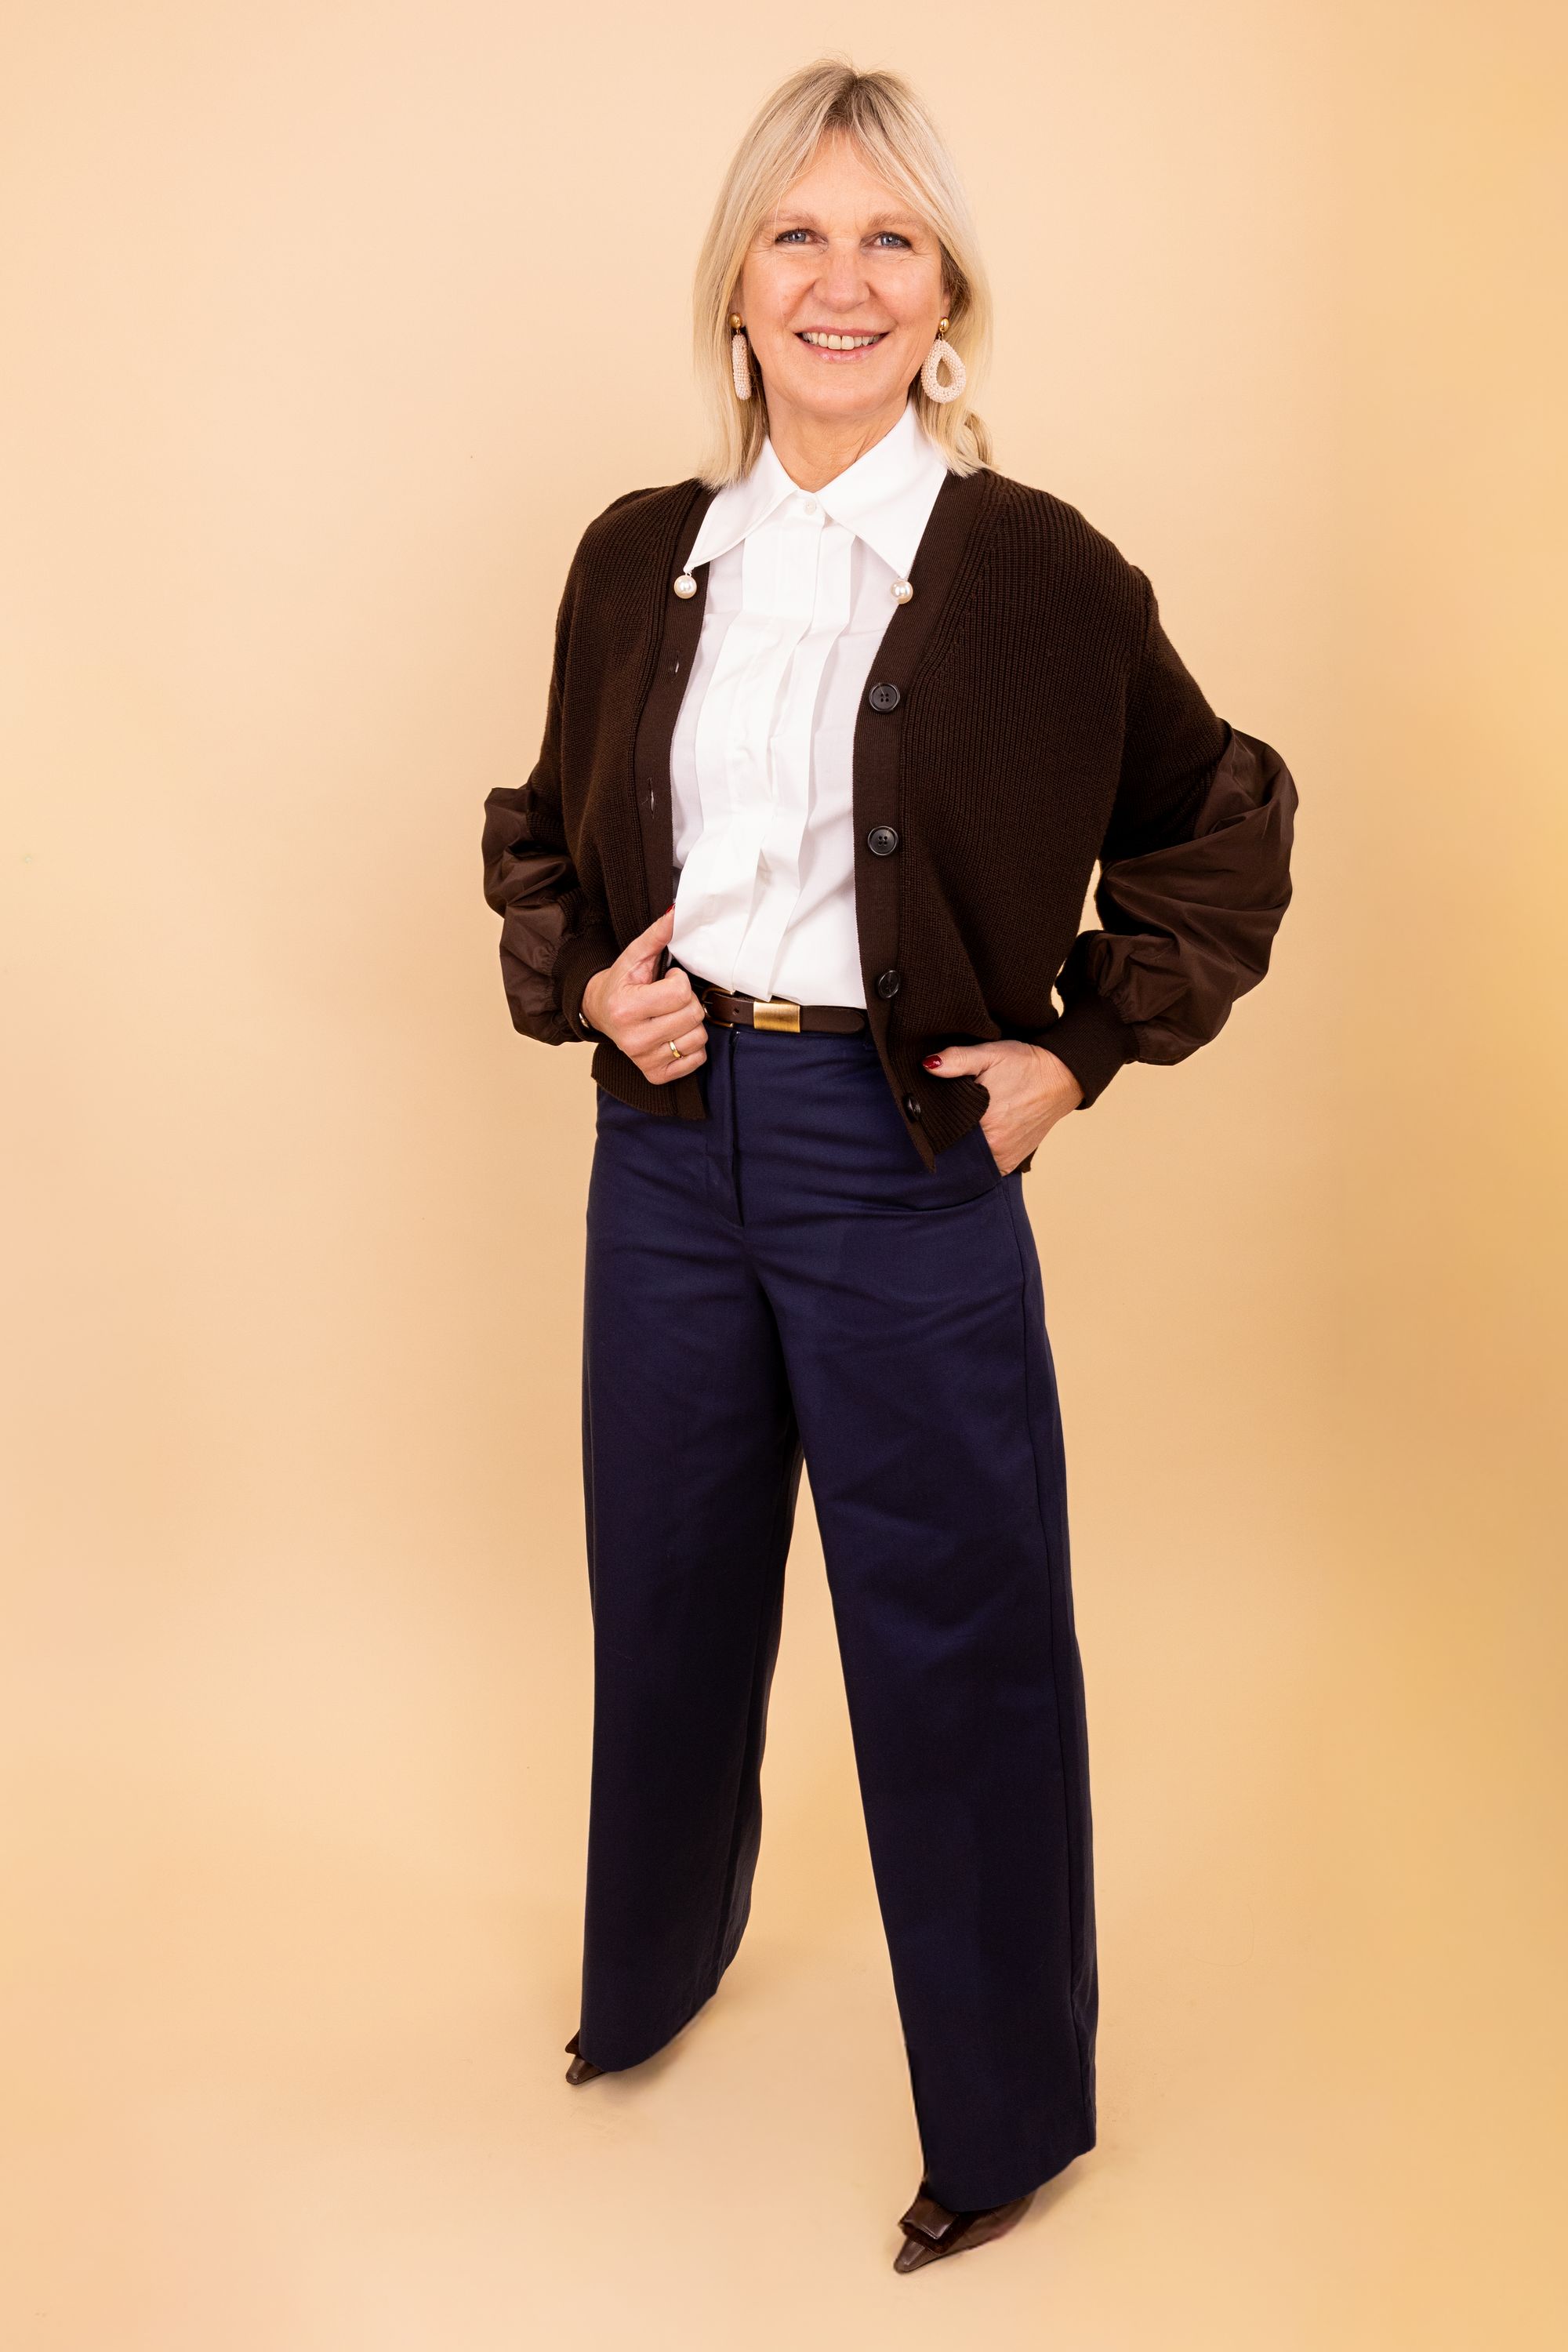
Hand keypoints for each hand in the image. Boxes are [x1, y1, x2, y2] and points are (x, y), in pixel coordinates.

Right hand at [581, 905, 708, 1083]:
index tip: (665, 981)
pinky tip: (673, 1035)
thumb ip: (658, 934)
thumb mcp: (635, 956)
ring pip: (698, 1038)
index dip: (678, 981)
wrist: (600, 1014)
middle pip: (693, 1014)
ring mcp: (644, 1060)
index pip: (680, 992)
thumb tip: (679, 912)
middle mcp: (633, 1039)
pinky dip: (691, 1046)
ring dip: (690, 1024)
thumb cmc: (622, 984)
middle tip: (667, 999)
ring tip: (670, 1016)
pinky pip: (697, 1059)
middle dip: (686, 1001)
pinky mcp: (655, 1075)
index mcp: (625, 1009)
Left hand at [921, 1040, 1082, 1172]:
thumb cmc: (1025, 1065)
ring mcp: (1003, 1158)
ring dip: (960, 1148)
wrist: (1062, 1078)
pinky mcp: (1011, 1162)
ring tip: (957, 1128)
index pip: (941, 1131)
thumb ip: (957, 1060)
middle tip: (941, 1119)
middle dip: (944, 1136)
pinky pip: (984, 1166)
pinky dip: (975, 1156)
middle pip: (953, 1148)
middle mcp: (994, 1147)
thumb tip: (928, 1065)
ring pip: (967, 1160)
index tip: (927, 1112)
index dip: (931, 1122)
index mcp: (984, 1121)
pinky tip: (972, 1140)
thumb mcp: (990, 1054)